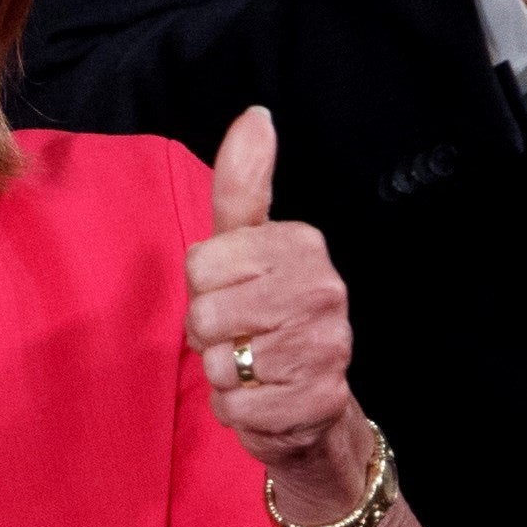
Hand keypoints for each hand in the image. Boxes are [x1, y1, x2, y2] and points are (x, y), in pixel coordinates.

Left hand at [185, 108, 374, 519]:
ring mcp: (326, 347)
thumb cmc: (267, 312)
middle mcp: (324, 290)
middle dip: (209, 333)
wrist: (312, 403)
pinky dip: (237, 411)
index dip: (203, 287)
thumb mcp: (249, 244)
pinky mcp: (318, 400)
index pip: (200, 264)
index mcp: (302, 244)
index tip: (233, 293)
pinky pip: (237, 407)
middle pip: (205, 312)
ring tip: (253, 367)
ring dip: (223, 374)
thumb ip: (245, 184)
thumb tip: (256, 116)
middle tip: (240, 335)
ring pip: (220, 362)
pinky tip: (263, 398)